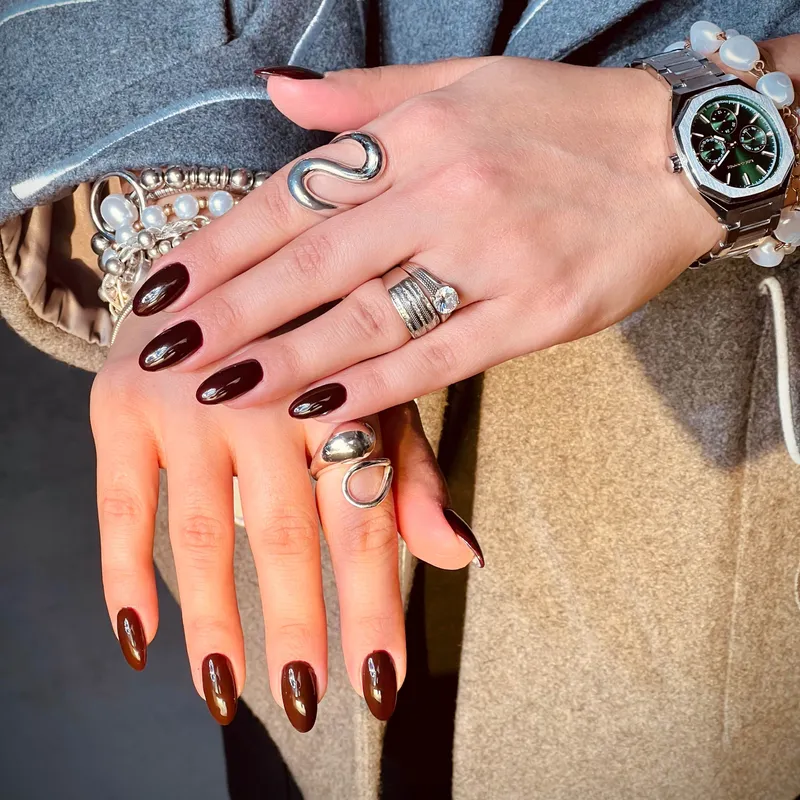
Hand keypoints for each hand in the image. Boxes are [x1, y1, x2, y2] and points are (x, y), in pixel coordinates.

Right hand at [91, 311, 479, 729]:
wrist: (224, 263)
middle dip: (295, 627)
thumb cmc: (319, 343)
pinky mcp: (120, 401)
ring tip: (226, 691)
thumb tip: (461, 558)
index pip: (362, 519)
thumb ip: (414, 476)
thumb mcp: (379, 392)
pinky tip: (140, 636)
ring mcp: (186, 396)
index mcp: (344, 390)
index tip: (380, 681)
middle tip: (306, 703)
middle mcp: (265, 393)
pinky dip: (124, 574)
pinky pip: (119, 503)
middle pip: (283, 533)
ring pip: (202, 530)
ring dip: (214, 620)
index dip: (371, 606)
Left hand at [129, 57, 719, 420]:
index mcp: (422, 135)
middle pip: (316, 261)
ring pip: (369, 316)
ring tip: (222, 391)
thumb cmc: (564, 123)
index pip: (297, 196)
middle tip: (167, 352)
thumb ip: (365, 98)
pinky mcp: (534, 313)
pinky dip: (376, 386)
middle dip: (233, 311)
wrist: (679, 158)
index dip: (223, 246)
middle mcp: (448, 193)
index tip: (166, 288)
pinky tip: (320, 412)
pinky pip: (440, 355)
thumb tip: (278, 94)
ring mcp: (493, 257)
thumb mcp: (466, 86)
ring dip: (288, 358)